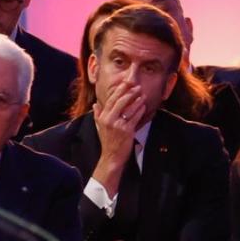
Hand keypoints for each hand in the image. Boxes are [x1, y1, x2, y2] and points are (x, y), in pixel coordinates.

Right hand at [90, 77, 144, 193]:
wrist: (111, 156)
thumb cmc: (107, 141)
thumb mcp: (99, 127)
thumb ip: (97, 115)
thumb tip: (95, 104)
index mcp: (103, 117)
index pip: (110, 100)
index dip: (118, 91)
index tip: (125, 84)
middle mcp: (109, 120)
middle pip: (120, 102)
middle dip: (129, 92)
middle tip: (137, 86)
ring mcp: (118, 125)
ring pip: (129, 109)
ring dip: (137, 101)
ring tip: (143, 94)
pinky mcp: (126, 131)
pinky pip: (135, 118)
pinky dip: (140, 111)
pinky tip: (144, 106)